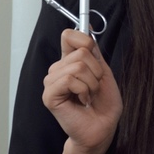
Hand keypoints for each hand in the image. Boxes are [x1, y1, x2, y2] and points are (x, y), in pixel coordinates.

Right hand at [42, 29, 122, 153]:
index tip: (94, 56)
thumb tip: (87, 25)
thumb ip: (93, 50)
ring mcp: (51, 82)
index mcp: (69, 61)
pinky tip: (82, 101)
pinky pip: (69, 79)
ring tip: (88, 95)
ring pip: (77, 66)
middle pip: (81, 51)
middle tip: (94, 86)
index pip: (69, 35)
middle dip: (96, 70)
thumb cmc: (104, 103)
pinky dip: (83, 90)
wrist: (103, 128)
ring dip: (91, 82)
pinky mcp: (49, 95)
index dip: (85, 40)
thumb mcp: (103, 71)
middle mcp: (58, 69)